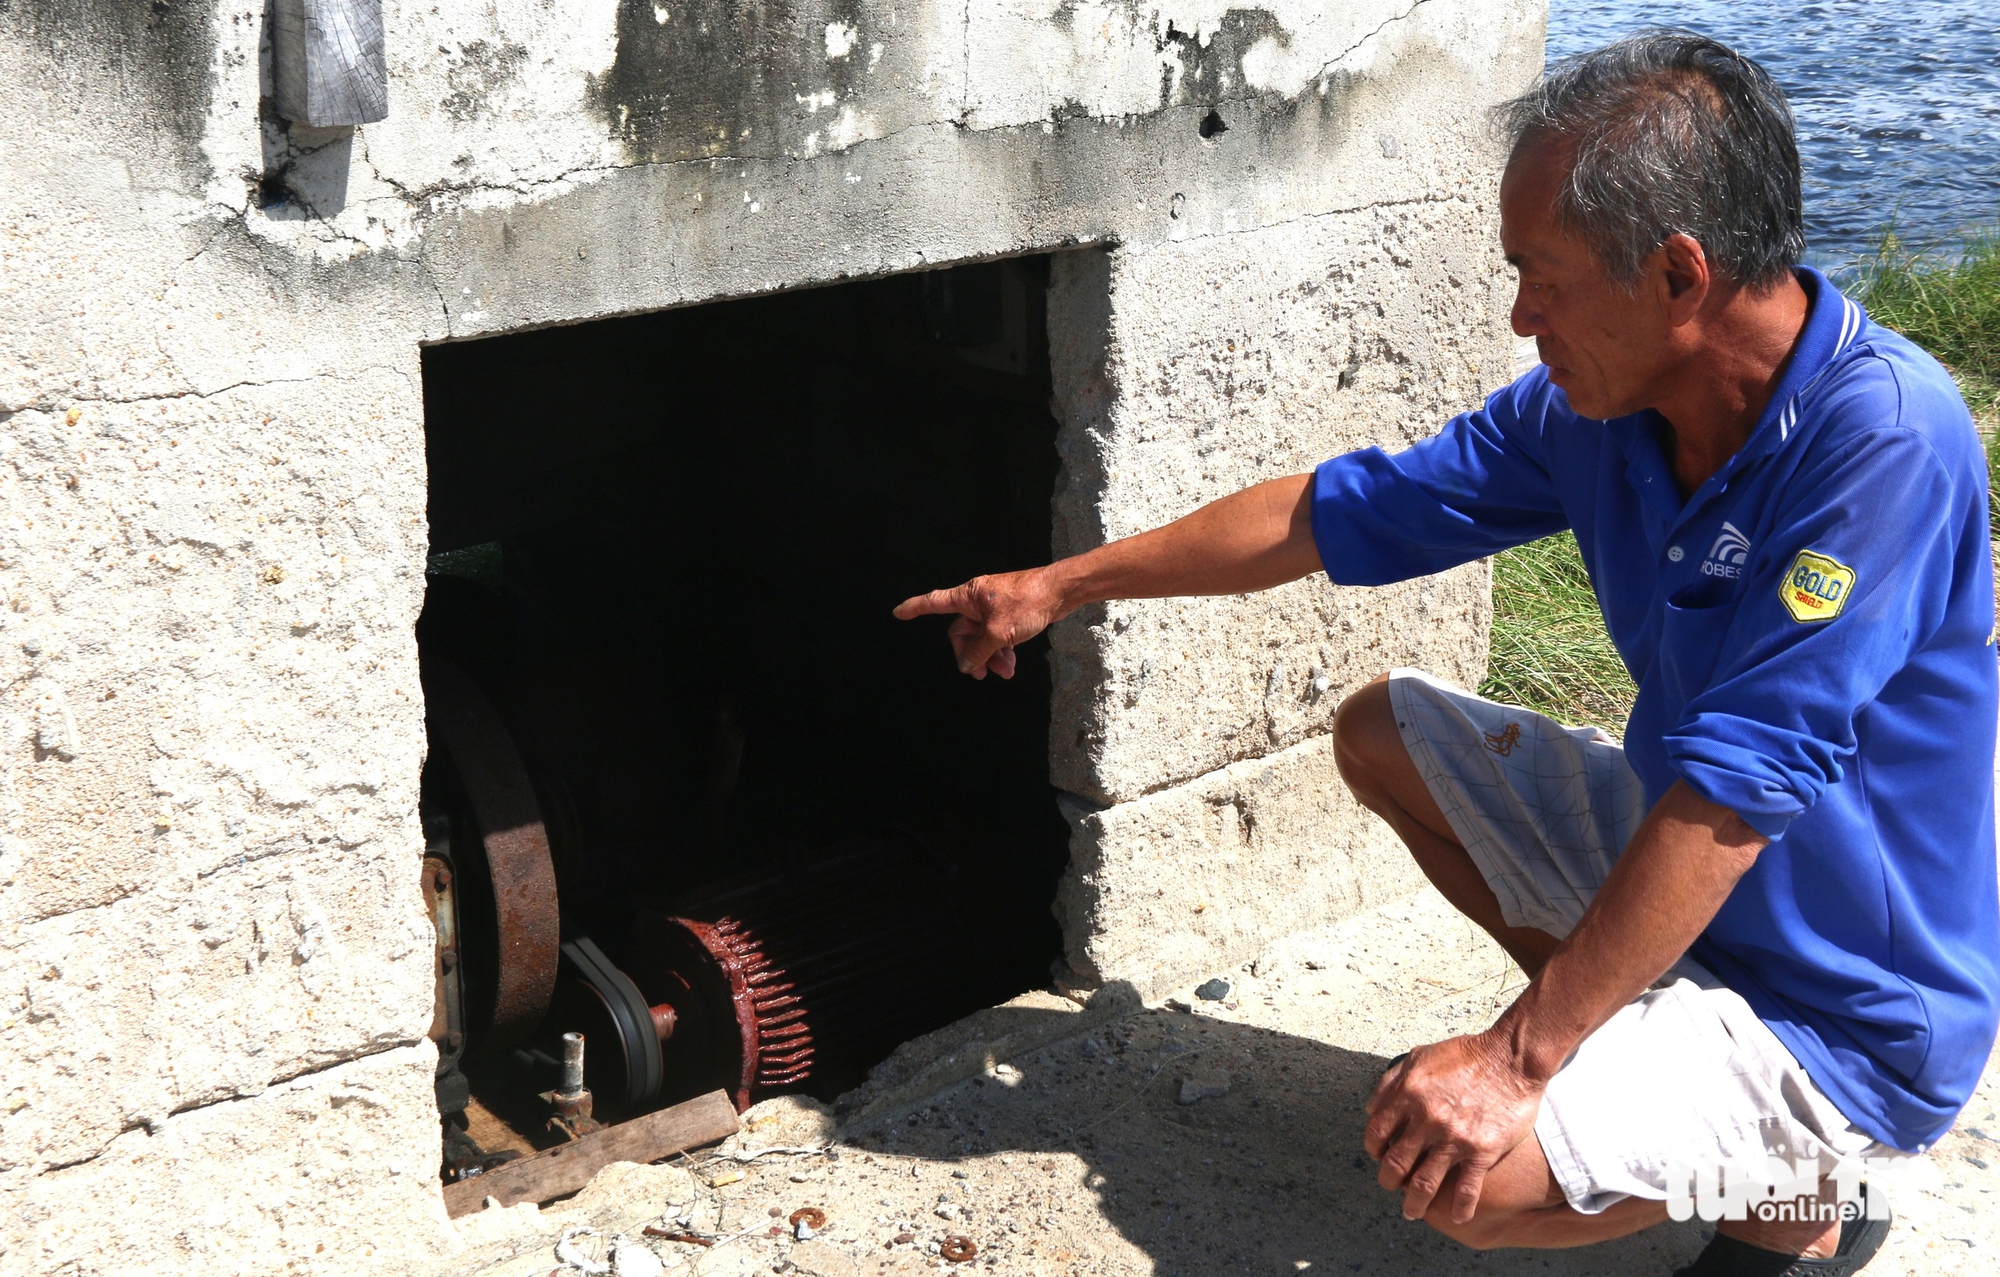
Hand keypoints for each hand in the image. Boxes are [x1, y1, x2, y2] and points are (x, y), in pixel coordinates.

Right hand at [892, 568, 1062, 679]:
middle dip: (972, 654)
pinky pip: (997, 636)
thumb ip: (978, 651)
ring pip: (982, 637)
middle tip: (983, 674)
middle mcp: (978, 600)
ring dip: (990, 656)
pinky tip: (1011, 662)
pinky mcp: (1010, 613)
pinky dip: (1001, 650)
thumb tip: (965, 664)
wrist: (1060, 592)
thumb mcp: (999, 633)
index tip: (898, 613)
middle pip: (962, 631)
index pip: (934, 602)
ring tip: (1006, 671)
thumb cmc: (1028, 602)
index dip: (914, 608)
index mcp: (968, 596)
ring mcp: (994, 607)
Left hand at [1364, 1032, 1544, 1223]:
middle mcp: (1426, 1120)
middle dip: (1388, 1180)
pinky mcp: (1481, 1151)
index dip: (1373, 1149)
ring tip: (1412, 1212)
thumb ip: (1392, 1082)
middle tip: (1391, 1187)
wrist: (1511, 1058)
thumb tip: (1371, 1109)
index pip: (1377, 1132)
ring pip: (1424, 1183)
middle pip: (1396, 1163)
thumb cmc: (1466, 1054)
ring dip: (1414, 1203)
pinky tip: (1458, 1218)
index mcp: (1408, 1095)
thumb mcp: (1420, 1056)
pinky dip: (1459, 1208)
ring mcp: (1453, 1139)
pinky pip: (1466, 1190)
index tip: (1378, 1156)